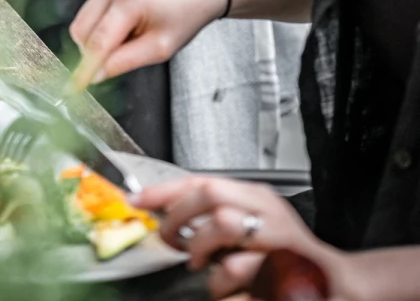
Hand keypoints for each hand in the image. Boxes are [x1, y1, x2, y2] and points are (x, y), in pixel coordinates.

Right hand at [69, 0, 228, 87]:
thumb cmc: (186, 15)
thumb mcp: (160, 48)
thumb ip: (124, 62)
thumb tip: (95, 75)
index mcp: (130, 1)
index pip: (97, 42)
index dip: (85, 68)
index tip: (74, 87)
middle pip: (81, 31)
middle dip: (93, 52)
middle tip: (121, 55)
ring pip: (83, 20)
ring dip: (98, 36)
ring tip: (129, 34)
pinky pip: (92, 8)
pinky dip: (103, 21)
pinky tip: (126, 20)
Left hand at [134, 176, 336, 299]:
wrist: (334, 285)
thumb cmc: (288, 258)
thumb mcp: (254, 227)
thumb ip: (218, 220)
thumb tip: (169, 218)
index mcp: (256, 197)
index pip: (202, 181)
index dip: (166, 190)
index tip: (138, 200)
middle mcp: (267, 211)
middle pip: (209, 194)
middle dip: (179, 216)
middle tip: (170, 240)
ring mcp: (276, 237)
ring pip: (223, 223)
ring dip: (203, 248)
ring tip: (203, 265)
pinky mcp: (281, 266)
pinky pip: (239, 270)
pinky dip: (224, 284)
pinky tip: (229, 289)